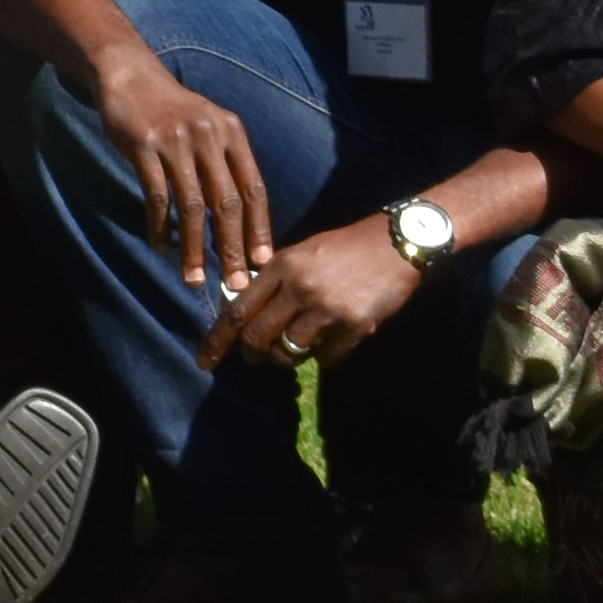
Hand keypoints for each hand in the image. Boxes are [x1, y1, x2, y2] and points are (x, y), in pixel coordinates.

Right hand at [90, 47, 276, 296]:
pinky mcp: (144, 145)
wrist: (129, 76)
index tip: (262, 263)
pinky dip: (160, 227)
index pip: (254, 189)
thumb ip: (224, 166)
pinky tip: (162, 247)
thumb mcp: (209, 128)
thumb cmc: (172, 112)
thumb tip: (240, 225)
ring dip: (193, 248)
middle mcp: (209, 136)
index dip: (259, 229)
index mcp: (232, 133)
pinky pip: (157, 196)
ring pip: (191, 206)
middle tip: (234, 283)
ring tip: (194, 278)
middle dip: (231, 248)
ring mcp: (176, 141)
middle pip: (226, 203)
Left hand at [209, 209, 419, 370]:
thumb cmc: (344, 247)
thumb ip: (273, 280)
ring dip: (286, 359)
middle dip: (252, 354)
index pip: (238, 310)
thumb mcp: (301, 254)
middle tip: (256, 358)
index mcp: (281, 266)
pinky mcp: (355, 325)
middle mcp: (299, 287)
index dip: (218, 340)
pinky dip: (324, 358)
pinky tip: (331, 345)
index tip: (205, 361)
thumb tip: (245, 310)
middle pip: (258, 336)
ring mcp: (327, 308)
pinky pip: (327, 359)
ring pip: (289, 352)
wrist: (396, 242)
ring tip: (294, 350)